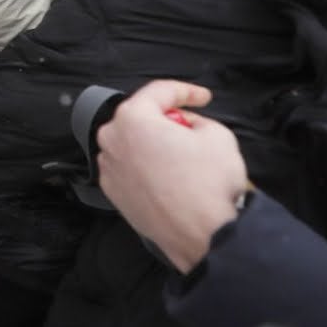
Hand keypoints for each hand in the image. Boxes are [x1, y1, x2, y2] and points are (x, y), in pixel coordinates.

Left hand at [96, 80, 248, 273]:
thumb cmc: (208, 185)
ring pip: (133, 143)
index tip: (202, 98)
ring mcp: (109, 168)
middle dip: (165, 118)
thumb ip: (197, 119)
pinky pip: (130, 168)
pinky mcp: (113, 193)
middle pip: (140, 117)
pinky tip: (170, 177)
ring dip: (154, 143)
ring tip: (182, 157)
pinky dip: (146, 167)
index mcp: (133, 118)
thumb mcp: (217, 134)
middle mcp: (112, 140)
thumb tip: (186, 124)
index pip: (159, 91)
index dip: (186, 91)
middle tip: (191, 127)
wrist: (201, 235)